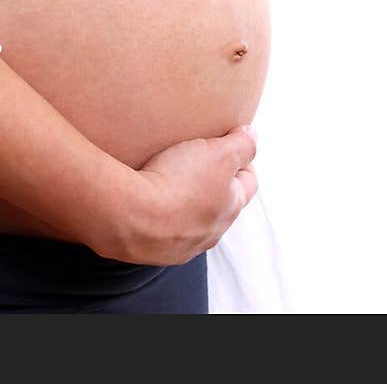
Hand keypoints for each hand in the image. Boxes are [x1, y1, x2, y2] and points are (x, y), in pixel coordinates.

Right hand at [96, 125, 258, 265]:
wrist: (134, 218)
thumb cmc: (178, 182)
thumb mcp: (219, 153)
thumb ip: (242, 144)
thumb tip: (252, 135)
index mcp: (232, 205)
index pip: (249, 180)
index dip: (242, 159)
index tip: (227, 144)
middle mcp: (214, 231)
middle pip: (223, 203)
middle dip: (216, 182)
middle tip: (198, 160)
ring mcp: (187, 244)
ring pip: (196, 220)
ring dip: (189, 202)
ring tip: (170, 180)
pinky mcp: (161, 252)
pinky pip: (169, 232)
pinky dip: (165, 218)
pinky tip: (151, 203)